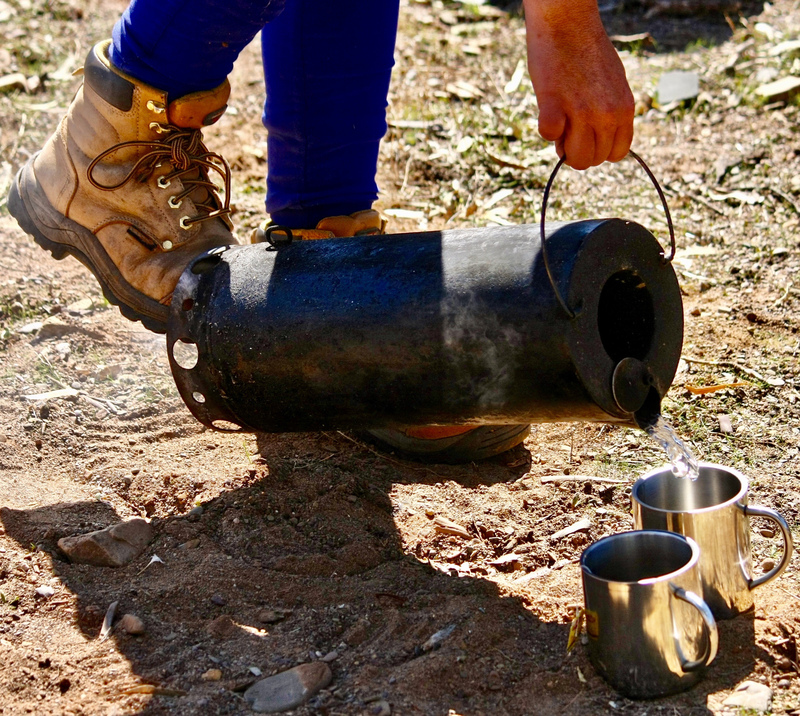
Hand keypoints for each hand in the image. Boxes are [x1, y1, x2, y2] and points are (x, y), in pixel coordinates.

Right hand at [523, 0, 634, 169]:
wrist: (567, 20)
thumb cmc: (587, 49)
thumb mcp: (613, 83)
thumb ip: (611, 113)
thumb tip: (597, 140)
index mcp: (624, 109)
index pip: (616, 153)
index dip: (598, 149)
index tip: (586, 138)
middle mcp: (607, 114)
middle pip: (593, 160)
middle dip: (578, 150)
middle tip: (569, 127)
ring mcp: (581, 111)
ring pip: (574, 158)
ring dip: (562, 145)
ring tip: (559, 120)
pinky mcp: (554, 105)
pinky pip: (548, 136)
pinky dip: (545, 128)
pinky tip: (547, 109)